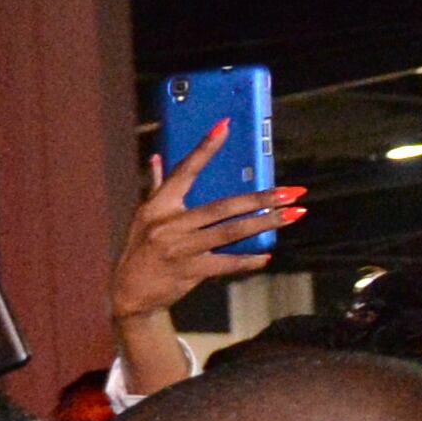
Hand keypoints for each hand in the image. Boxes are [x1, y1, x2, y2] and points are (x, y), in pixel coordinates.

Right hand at [111, 124, 300, 324]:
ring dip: (265, 223)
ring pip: (229, 232)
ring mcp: (179, 249)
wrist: (128, 295)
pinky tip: (266, 255)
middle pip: (222, 206)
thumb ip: (156, 187)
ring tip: (293, 215)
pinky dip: (246, 260)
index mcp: (158, 206)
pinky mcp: (188, 272)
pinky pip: (224, 263)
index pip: (185, 170)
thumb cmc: (141, 251)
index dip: (205, 148)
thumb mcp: (143, 218)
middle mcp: (168, 225)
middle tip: (291, 192)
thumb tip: (156, 157)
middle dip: (260, 198)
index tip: (226, 125)